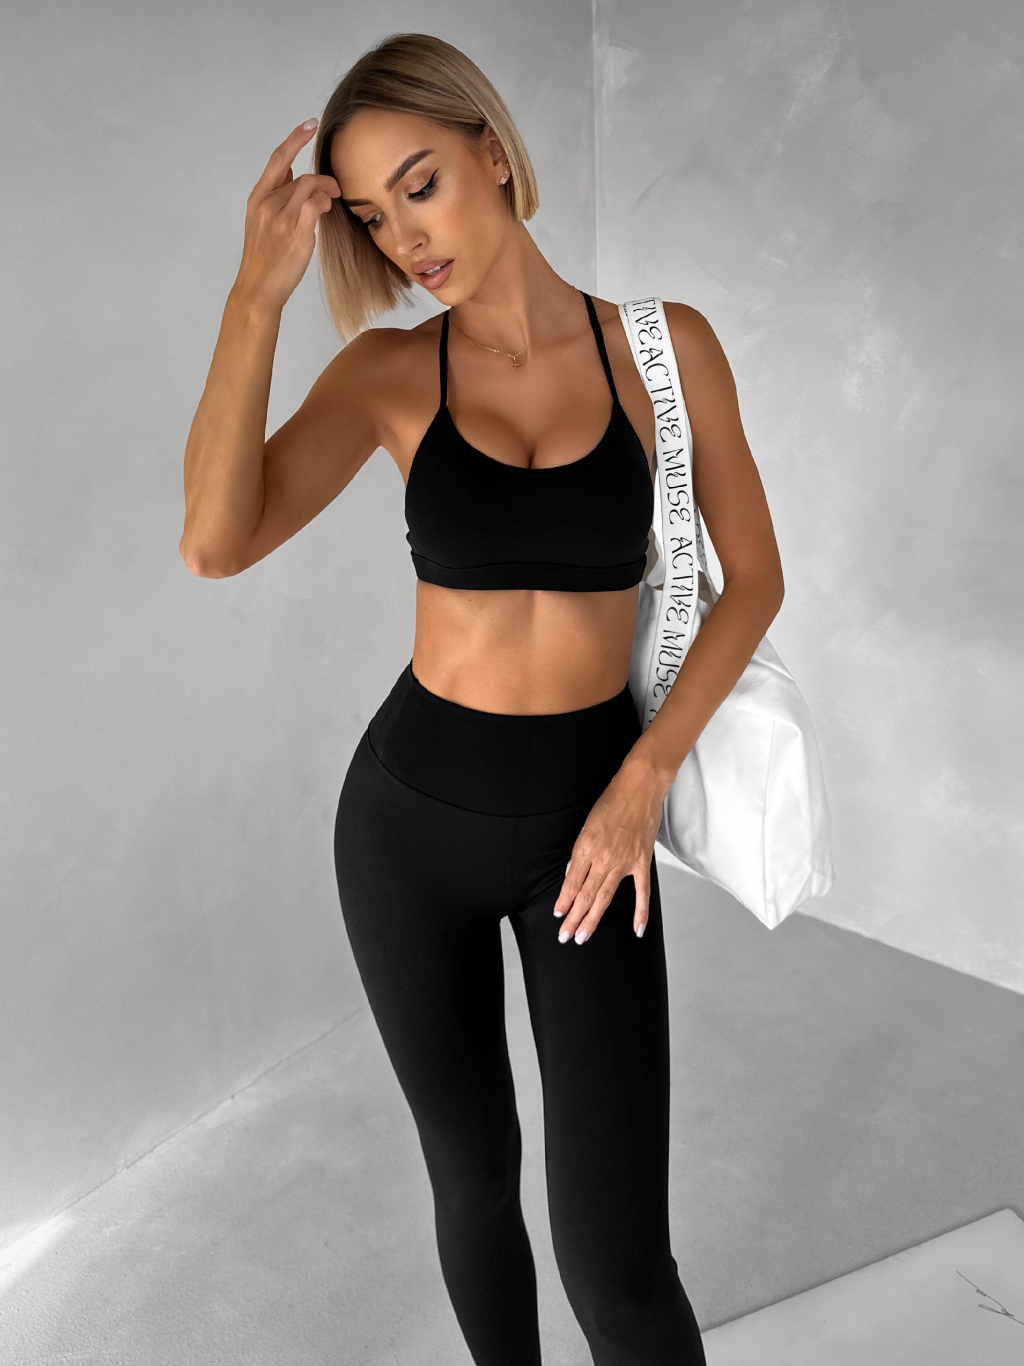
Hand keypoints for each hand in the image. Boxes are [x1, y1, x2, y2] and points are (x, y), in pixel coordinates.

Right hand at [234, 119, 340, 311]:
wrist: (258, 288)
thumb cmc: (264, 257)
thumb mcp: (262, 221)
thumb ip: (276, 195)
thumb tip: (290, 171)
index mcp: (257, 198)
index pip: (278, 159)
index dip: (295, 139)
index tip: (310, 124)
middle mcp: (267, 203)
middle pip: (300, 176)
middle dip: (321, 179)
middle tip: (335, 188)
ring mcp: (280, 218)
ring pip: (309, 187)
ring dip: (326, 190)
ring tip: (332, 200)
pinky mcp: (295, 232)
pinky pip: (316, 205)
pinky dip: (325, 203)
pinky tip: (327, 210)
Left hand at [552, 753, 670, 943]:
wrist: (640, 788)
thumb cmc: (612, 801)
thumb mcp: (586, 823)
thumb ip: (579, 851)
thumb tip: (572, 874)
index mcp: (586, 847)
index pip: (572, 882)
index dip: (564, 901)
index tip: (558, 915)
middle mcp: (603, 858)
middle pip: (586, 895)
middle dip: (574, 918)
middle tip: (566, 936)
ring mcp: (624, 862)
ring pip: (605, 898)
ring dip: (593, 919)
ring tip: (584, 936)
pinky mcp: (641, 862)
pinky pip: (641, 893)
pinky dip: (640, 913)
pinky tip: (636, 930)